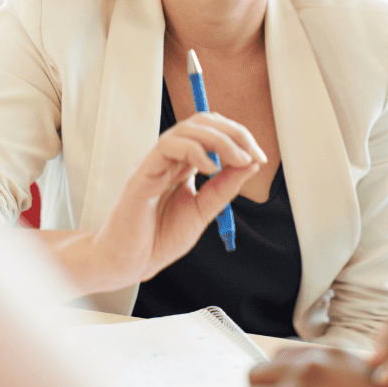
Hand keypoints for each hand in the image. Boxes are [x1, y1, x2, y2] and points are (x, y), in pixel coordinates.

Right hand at [91, 111, 264, 286]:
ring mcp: (154, 163)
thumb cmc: (158, 239)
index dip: (238, 138)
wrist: (129, 263)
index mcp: (182, 164)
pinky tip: (210, 169)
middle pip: (202, 123)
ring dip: (220, 140)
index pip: (212, 132)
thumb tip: (250, 164)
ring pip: (187, 129)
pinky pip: (168, 146)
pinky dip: (194, 151)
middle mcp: (168, 158)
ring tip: (238, 160)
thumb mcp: (202, 211)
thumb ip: (223, 188)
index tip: (258, 157)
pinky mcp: (142, 173)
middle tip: (252, 154)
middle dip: (233, 133)